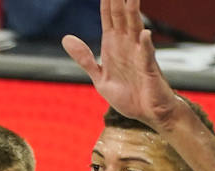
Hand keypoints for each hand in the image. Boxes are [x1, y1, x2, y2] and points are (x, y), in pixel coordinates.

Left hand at [61, 0, 180, 132]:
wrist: (148, 114)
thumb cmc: (128, 96)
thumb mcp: (100, 78)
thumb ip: (85, 59)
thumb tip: (66, 38)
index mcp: (113, 46)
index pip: (108, 17)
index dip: (106, 1)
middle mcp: (127, 45)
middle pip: (121, 16)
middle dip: (119, 0)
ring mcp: (139, 54)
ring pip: (136, 28)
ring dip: (133, 12)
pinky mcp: (148, 69)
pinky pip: (147, 55)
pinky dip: (146, 45)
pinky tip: (145, 34)